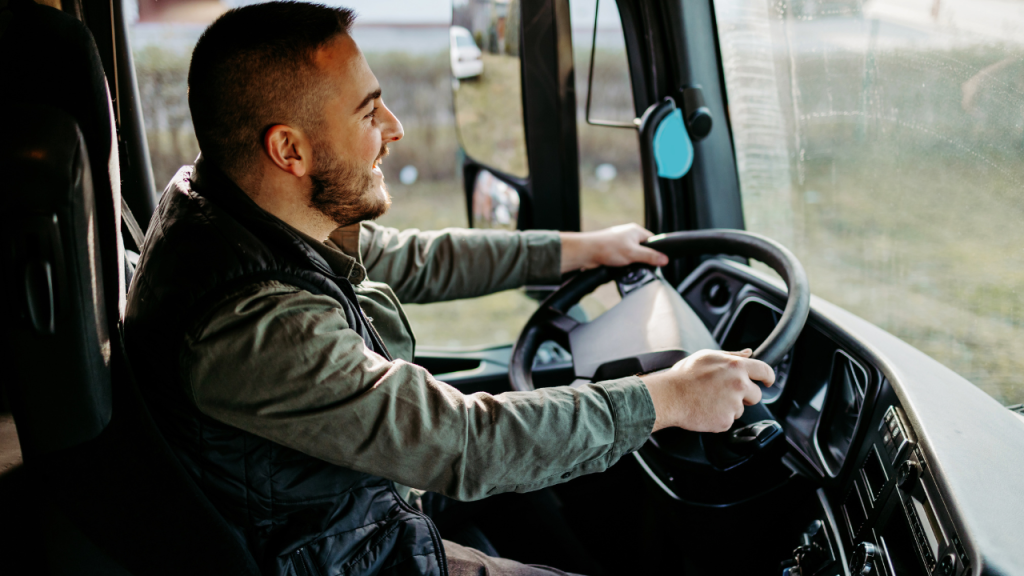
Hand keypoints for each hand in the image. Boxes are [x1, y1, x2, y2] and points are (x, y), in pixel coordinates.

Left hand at [559, 223, 669, 273]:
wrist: (586, 252)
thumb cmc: (606, 247)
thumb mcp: (633, 254)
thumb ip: (650, 257)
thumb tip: (664, 259)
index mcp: (636, 231)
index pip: (654, 241)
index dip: (656, 252)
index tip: (657, 261)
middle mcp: (628, 235)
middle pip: (644, 249)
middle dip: (642, 259)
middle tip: (638, 264)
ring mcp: (620, 243)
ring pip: (633, 256)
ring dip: (631, 263)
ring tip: (626, 265)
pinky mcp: (613, 251)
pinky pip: (624, 259)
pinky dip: (623, 265)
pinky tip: (619, 267)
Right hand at [640, 349, 774, 432]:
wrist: (669, 396)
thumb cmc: (685, 376)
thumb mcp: (707, 357)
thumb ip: (732, 355)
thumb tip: (749, 352)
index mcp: (736, 366)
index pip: (765, 370)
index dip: (768, 377)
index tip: (767, 381)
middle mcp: (739, 384)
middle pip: (756, 394)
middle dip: (745, 395)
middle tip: (724, 393)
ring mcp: (733, 404)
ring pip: (740, 409)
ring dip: (729, 407)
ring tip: (709, 400)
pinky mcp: (726, 421)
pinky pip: (728, 421)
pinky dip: (718, 418)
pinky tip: (706, 410)